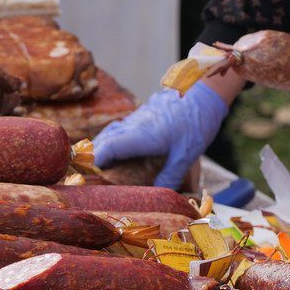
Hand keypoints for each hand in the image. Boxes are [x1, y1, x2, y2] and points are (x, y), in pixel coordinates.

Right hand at [92, 81, 228, 189]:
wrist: (204, 94)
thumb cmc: (197, 123)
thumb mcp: (186, 155)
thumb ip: (171, 176)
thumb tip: (159, 195)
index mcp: (141, 135)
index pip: (108, 147)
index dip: (94, 161)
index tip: (85, 174)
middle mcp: (133, 125)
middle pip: (104, 140)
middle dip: (92, 157)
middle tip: (86, 176)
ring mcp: (136, 118)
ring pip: (110, 133)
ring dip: (101, 148)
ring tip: (96, 166)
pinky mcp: (142, 115)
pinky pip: (119, 128)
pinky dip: (112, 140)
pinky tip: (116, 150)